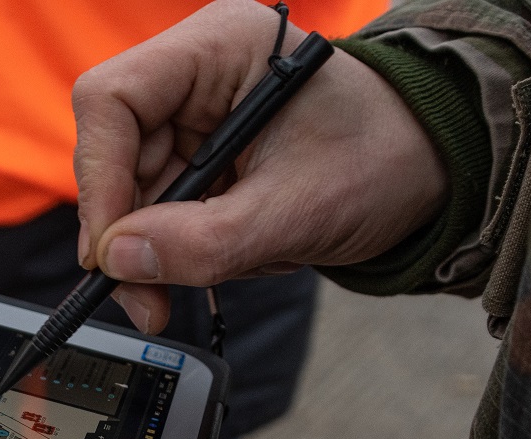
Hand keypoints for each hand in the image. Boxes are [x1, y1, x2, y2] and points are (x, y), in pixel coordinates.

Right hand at [72, 0, 446, 332]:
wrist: (430, 171)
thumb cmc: (385, 161)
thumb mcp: (299, 211)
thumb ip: (208, 241)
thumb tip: (121, 260)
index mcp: (220, 45)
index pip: (113, 100)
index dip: (100, 178)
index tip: (111, 251)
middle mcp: (197, 72)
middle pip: (115, 151)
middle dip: (127, 232)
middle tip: (145, 301)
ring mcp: (197, 116)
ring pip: (135, 190)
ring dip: (157, 252)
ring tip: (200, 286)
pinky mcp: (205, 157)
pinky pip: (165, 210)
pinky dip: (182, 250)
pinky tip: (221, 263)